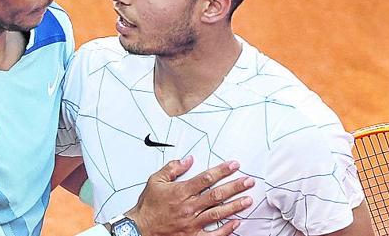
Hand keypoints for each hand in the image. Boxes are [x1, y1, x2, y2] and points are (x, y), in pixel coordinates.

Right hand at [125, 156, 253, 235]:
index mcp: (181, 192)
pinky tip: (236, 223)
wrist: (140, 228)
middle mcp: (189, 207)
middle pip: (217, 194)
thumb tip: (187, 160)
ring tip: (248, 199)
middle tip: (248, 181)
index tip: (234, 165)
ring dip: (235, 206)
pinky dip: (226, 229)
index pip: (206, 178)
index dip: (222, 170)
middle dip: (235, 186)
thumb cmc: (148, 206)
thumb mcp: (155, 181)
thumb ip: (172, 168)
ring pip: (219, 213)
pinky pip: (213, 235)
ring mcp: (192, 223)